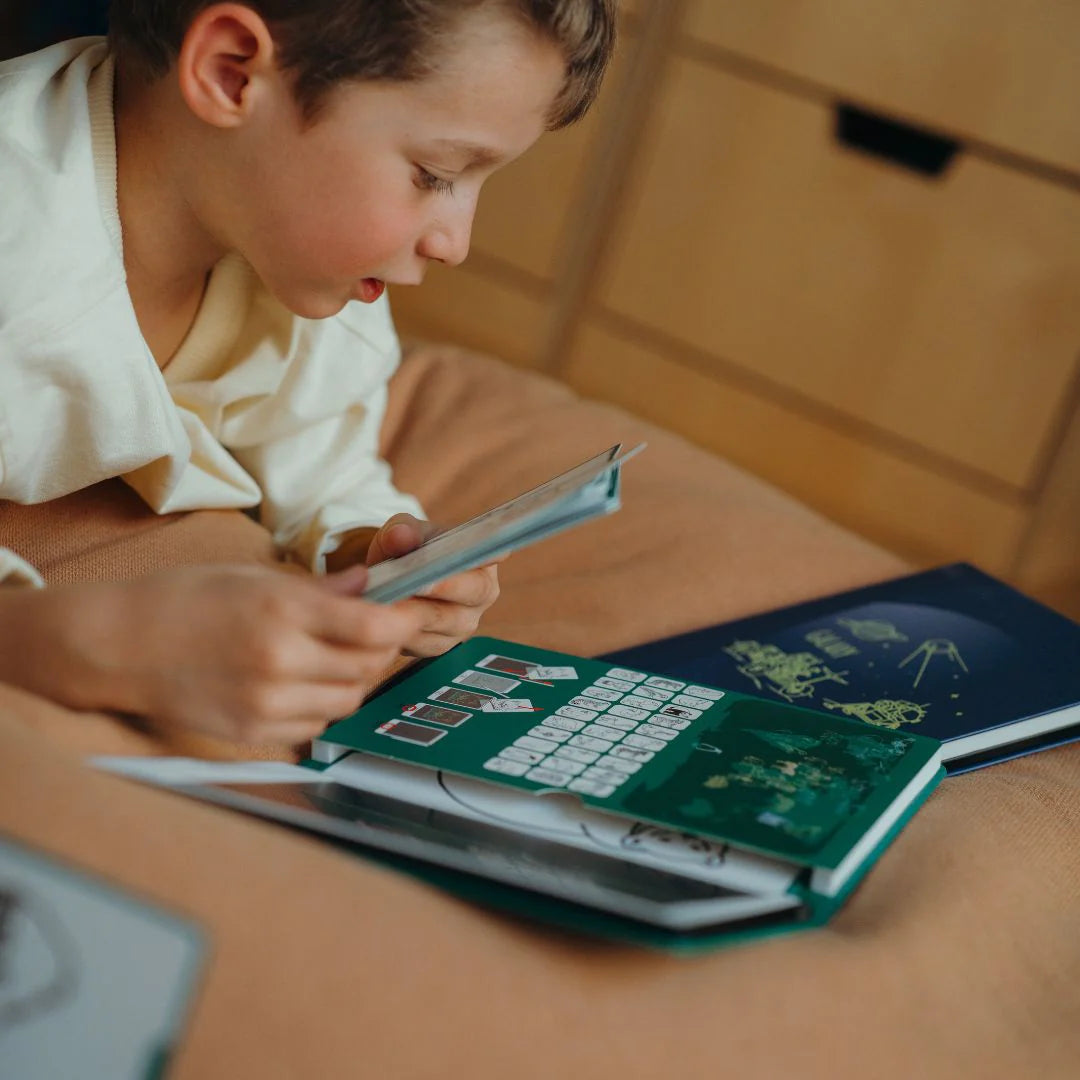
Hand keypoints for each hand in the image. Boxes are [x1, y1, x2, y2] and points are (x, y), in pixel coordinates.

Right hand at [0, 564, 423, 743]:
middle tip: (371, 629)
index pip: (374, 627)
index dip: (404, 619)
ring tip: (334, 655)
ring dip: (354, 678)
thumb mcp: (254, 576)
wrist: (118, 646)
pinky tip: (303, 682)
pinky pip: (316, 725)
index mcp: (283, 611)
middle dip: (380, 647)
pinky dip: (323, 705)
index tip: (410, 610)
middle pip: (369, 666)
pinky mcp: (254, 733)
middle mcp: (280, 661)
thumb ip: (320, 589)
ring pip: (348, 700)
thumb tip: (370, 588)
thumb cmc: (182, 600)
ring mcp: (267, 703)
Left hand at [366, 513, 500, 657]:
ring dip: (414, 612)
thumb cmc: (409, 550)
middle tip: (414, 582)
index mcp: (484, 558)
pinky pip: (422, 642)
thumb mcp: (403, 531)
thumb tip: (400, 536)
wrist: (396, 581)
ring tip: (388, 600)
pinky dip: (400, 631)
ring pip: (442, 622)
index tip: (479, 551)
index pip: (495, 553)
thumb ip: (402, 530)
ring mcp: (464, 624)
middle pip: (472, 593)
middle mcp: (483, 594)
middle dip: (441, 588)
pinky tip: (383, 618)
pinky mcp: (440, 646)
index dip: (489, 553)